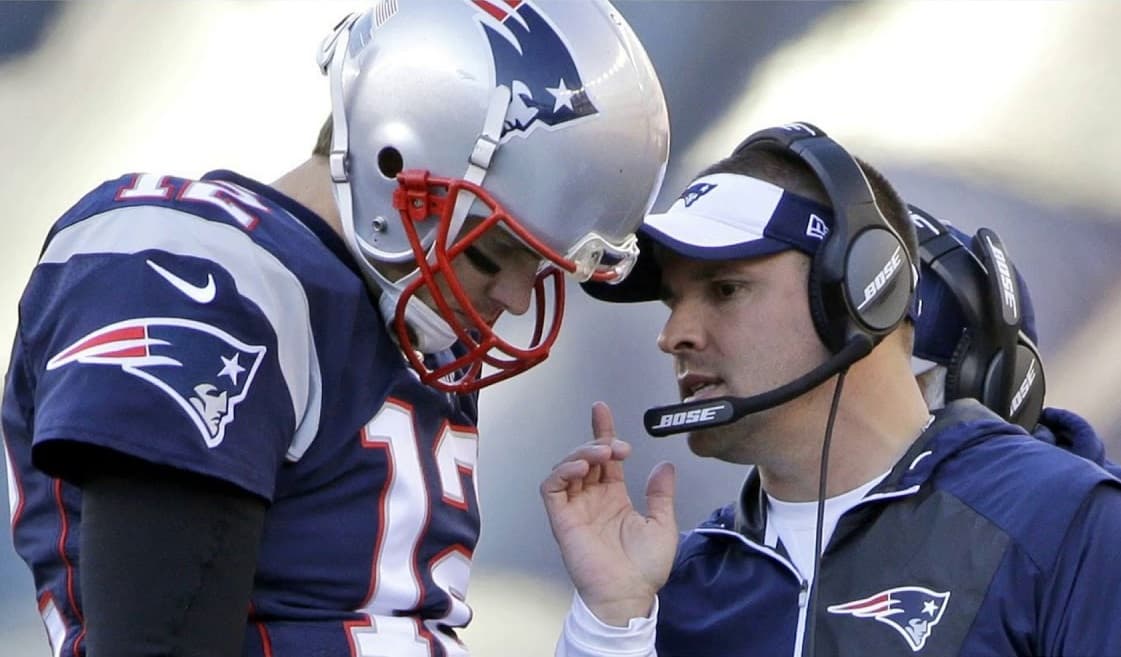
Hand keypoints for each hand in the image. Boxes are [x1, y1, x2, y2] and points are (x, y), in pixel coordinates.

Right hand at [540, 401, 677, 625]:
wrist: (628, 595)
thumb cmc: (644, 569)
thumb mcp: (662, 524)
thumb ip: (661, 493)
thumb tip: (664, 466)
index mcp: (613, 498)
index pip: (605, 458)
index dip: (603, 431)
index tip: (601, 409)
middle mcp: (592, 500)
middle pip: (585, 456)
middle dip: (598, 441)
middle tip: (617, 447)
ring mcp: (575, 508)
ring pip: (566, 467)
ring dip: (582, 453)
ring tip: (602, 455)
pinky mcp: (561, 519)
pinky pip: (551, 488)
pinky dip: (562, 471)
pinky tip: (581, 467)